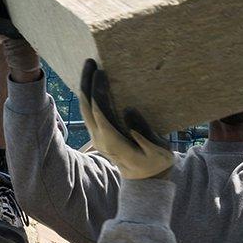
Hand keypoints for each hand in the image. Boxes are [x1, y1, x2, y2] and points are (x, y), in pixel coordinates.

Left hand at [77, 60, 173, 179]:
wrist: (145, 180)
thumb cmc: (155, 162)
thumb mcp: (157, 149)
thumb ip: (143, 131)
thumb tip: (129, 110)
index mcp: (113, 141)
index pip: (99, 111)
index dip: (98, 90)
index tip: (102, 72)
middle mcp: (100, 139)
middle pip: (86, 107)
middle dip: (86, 83)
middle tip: (90, 61)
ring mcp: (97, 138)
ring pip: (85, 109)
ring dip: (85, 88)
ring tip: (90, 67)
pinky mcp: (98, 136)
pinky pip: (89, 113)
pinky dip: (89, 96)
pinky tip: (93, 84)